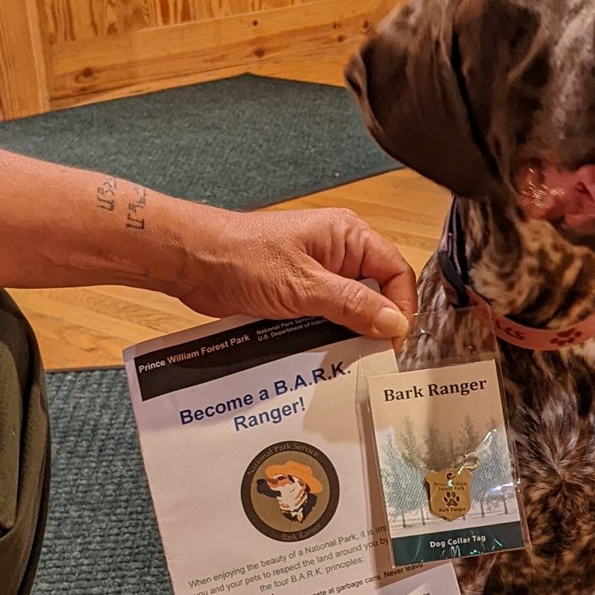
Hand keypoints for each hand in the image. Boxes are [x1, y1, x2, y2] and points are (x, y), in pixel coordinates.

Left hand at [173, 207, 416, 340]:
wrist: (193, 261)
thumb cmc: (243, 257)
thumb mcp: (305, 286)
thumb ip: (353, 305)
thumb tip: (395, 322)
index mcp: (348, 236)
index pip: (396, 271)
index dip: (400, 306)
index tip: (393, 340)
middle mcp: (338, 252)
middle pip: (377, 291)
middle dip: (376, 323)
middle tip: (371, 356)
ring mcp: (317, 272)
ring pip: (351, 308)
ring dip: (350, 332)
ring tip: (347, 360)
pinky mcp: (299, 292)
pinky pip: (326, 316)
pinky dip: (327, 334)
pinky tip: (323, 354)